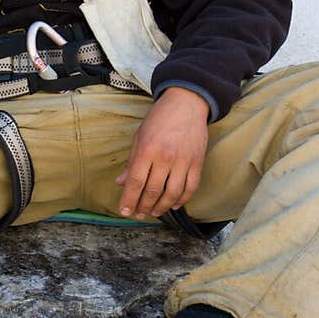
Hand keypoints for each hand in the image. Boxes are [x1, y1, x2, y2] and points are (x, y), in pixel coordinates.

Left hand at [117, 87, 208, 219]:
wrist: (187, 103)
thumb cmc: (159, 118)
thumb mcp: (139, 136)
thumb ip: (131, 161)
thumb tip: (121, 183)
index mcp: (147, 149)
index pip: (135, 182)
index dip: (129, 199)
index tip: (124, 211)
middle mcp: (165, 157)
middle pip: (153, 191)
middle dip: (143, 206)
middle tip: (138, 214)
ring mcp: (183, 161)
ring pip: (172, 193)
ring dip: (161, 207)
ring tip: (153, 212)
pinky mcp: (198, 162)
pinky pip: (190, 187)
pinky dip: (182, 200)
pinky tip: (173, 205)